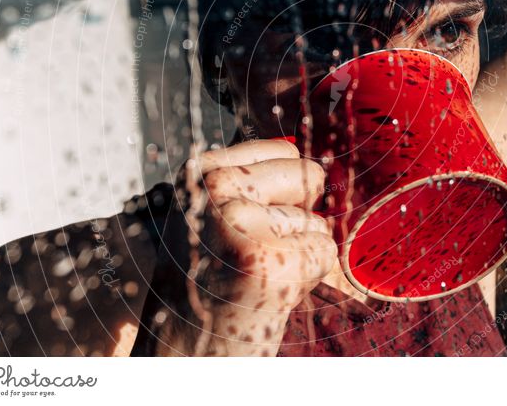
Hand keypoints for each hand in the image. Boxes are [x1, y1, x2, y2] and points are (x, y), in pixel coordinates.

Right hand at [145, 140, 335, 355]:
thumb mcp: (214, 215)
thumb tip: (316, 163)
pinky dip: (306, 280)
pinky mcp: (269, 262)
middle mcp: (216, 187)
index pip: (287, 151)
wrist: (181, 354)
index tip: (249, 226)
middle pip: (310, 176)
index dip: (284, 193)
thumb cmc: (206, 284)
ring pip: (316, 223)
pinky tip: (264, 294)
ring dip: (296, 255)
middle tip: (253, 254)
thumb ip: (254, 183)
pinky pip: (325, 254)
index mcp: (200, 170)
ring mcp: (242, 223)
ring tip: (251, 278)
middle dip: (297, 219)